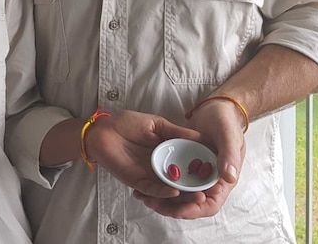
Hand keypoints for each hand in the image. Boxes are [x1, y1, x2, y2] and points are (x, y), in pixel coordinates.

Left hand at [85, 109, 202, 198]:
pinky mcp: (137, 181)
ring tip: (197, 195)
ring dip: (182, 193)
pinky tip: (174, 192)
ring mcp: (149, 174)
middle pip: (180, 179)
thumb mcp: (156, 124)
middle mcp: (160, 165)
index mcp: (166, 151)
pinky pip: (152, 189)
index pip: (186, 163)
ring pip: (168, 188)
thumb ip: (176, 131)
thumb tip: (199, 134)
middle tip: (208, 190)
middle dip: (194, 186)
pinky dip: (163, 192)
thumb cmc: (127, 123)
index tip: (213, 172)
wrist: (103, 129)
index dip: (199, 168)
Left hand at [133, 99, 246, 217]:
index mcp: (221, 178)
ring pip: (176, 194)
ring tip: (147, 200)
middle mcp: (204, 180)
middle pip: (190, 203)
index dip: (196, 208)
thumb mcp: (228, 135)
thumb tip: (228, 177)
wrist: (213, 107)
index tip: (182, 208)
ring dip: (162, 200)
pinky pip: (166, 180)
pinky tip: (143, 189)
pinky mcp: (179, 166)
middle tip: (158, 205)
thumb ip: (229, 155)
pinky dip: (156, 186)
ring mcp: (191, 174)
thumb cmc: (225, 120)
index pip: (210, 203)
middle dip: (174, 207)